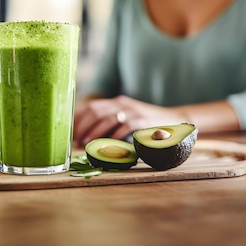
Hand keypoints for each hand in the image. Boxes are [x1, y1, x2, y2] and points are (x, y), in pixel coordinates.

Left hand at [73, 95, 187, 146]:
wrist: (174, 120)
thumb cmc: (146, 123)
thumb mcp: (128, 116)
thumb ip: (112, 122)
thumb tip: (88, 135)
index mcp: (117, 102)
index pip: (92, 106)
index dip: (79, 119)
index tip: (71, 131)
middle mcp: (123, 104)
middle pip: (96, 111)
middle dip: (83, 126)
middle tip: (77, 140)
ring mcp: (134, 111)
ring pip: (108, 118)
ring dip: (94, 132)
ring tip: (87, 143)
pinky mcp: (144, 121)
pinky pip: (126, 126)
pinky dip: (115, 135)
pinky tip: (108, 143)